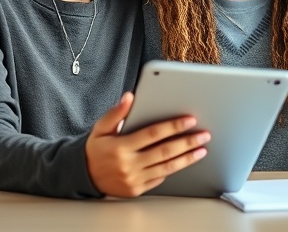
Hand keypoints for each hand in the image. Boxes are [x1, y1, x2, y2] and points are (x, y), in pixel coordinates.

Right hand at [85, 92, 210, 197]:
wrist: (83, 175)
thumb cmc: (95, 148)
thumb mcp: (101, 127)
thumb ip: (116, 112)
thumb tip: (130, 97)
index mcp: (121, 147)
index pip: (153, 134)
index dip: (173, 126)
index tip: (190, 120)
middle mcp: (128, 165)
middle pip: (165, 151)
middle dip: (187, 142)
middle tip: (204, 135)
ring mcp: (133, 179)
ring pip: (166, 168)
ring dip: (187, 158)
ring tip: (201, 149)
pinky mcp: (137, 190)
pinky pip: (159, 178)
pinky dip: (173, 169)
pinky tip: (185, 160)